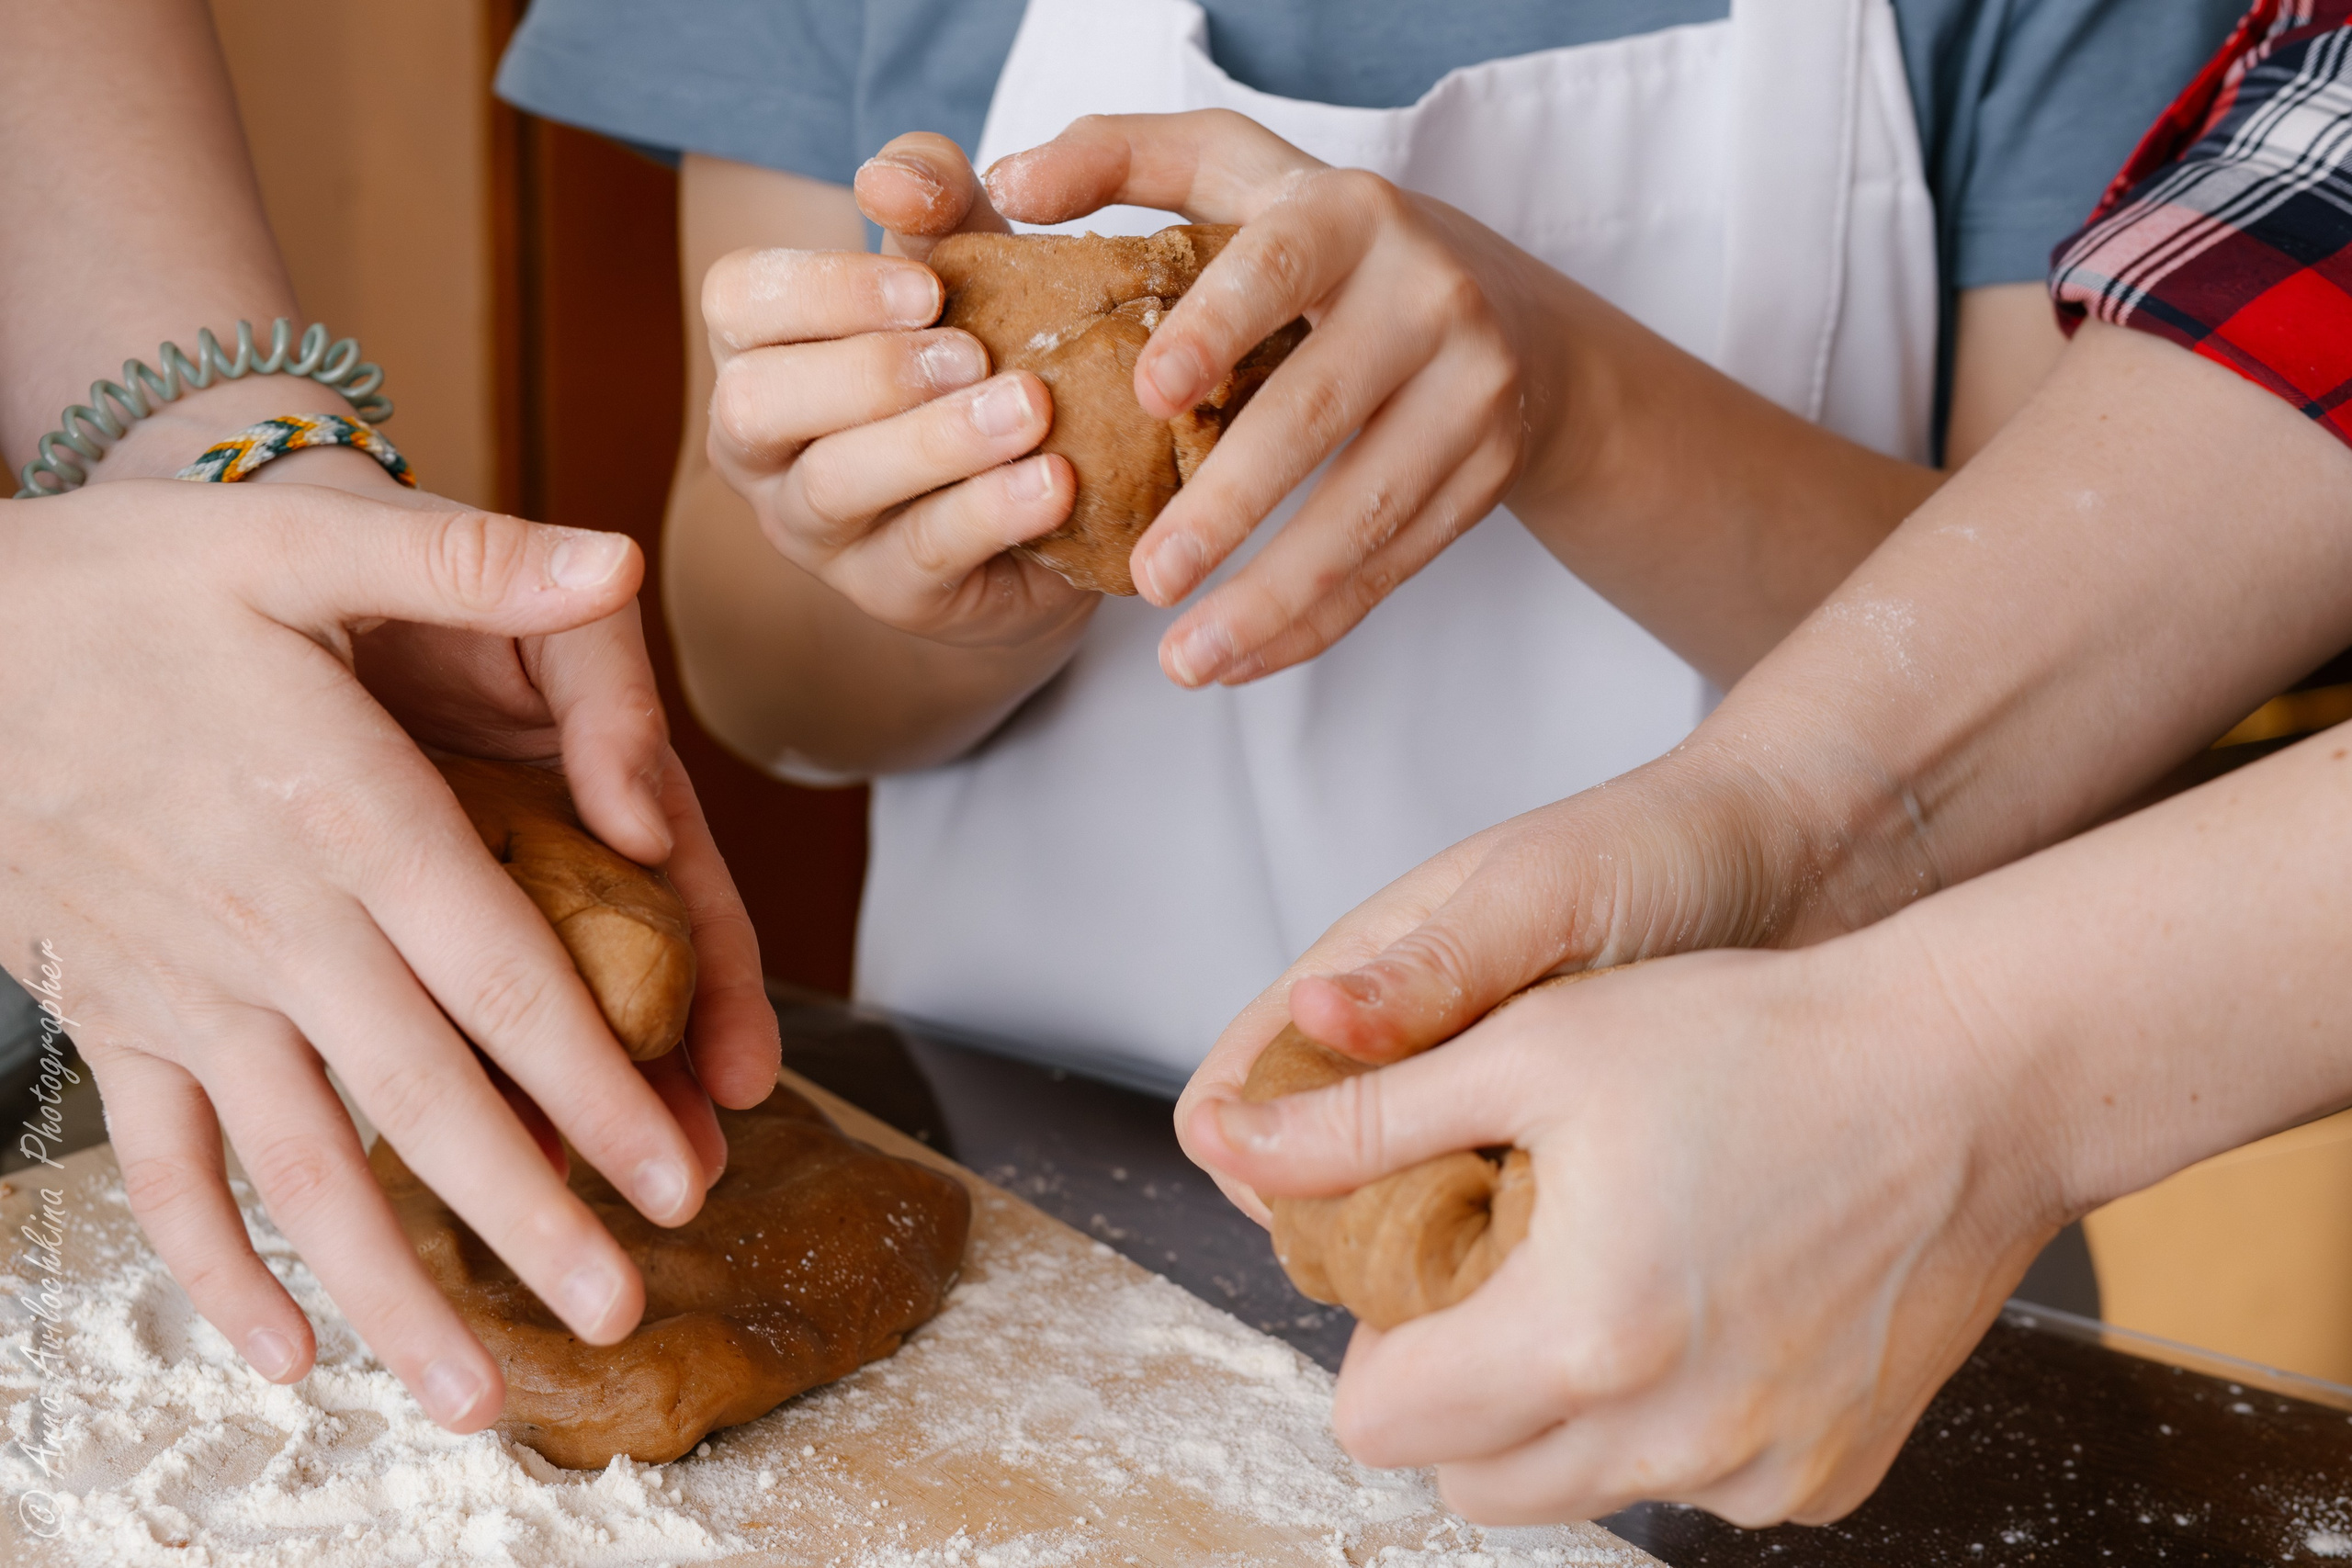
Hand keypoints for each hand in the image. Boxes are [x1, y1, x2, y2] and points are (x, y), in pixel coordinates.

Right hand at [0, 481, 725, 1429]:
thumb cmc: (130, 583)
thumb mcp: (296, 535)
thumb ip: (464, 557)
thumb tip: (614, 558)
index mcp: (348, 818)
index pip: (505, 983)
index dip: (595, 1090)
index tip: (670, 1179)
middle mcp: (276, 928)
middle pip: (425, 1103)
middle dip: (528, 1218)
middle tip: (618, 1316)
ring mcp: (187, 987)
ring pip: (301, 1167)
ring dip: (388, 1287)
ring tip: (470, 1394)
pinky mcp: (115, 1014)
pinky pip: (164, 1163)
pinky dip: (213, 1264)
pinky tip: (277, 1348)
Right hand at [696, 132, 1090, 650]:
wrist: (1048, 502)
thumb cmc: (980, 364)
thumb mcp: (964, 267)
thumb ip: (933, 206)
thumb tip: (889, 180)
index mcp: (762, 349)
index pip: (735, 302)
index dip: (822, 289)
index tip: (926, 287)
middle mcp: (763, 446)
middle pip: (757, 401)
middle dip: (868, 372)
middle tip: (976, 352)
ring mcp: (817, 531)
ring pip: (837, 484)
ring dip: (935, 442)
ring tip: (1029, 409)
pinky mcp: (889, 594)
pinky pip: (922, 552)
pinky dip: (989, 511)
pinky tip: (1053, 481)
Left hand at [982, 111, 1567, 685]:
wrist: (1517, 314)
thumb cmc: (1330, 245)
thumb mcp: (1241, 174)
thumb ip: (1123, 160)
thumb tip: (1007, 181)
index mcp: (1350, 214)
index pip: (1279, 267)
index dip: (1215, 328)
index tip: (1146, 393)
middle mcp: (1428, 293)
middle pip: (1317, 411)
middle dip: (1229, 505)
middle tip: (1148, 578)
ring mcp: (1473, 387)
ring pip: (1366, 509)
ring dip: (1273, 596)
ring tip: (1185, 658)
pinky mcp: (1490, 469)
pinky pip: (1396, 562)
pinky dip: (1316, 621)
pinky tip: (1241, 660)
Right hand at [1171, 733, 1918, 1220]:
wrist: (1810, 866)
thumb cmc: (1664, 851)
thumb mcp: (1544, 900)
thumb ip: (1430, 966)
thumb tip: (1309, 1018)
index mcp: (1366, 977)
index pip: (1240, 1089)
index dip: (1256, 1159)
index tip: (1328, 1207)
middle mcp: (1405, 1052)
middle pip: (1305, 1176)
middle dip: (1340, 1233)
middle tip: (1436, 1256)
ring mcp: (1477, 1109)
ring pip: (1393, 1221)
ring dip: (1427, 1260)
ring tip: (1517, 1266)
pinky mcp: (1553, 1157)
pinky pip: (1490, 1239)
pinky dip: (1511, 1266)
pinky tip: (1576, 1270)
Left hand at [1183, 943, 2058, 1525]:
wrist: (1968, 1078)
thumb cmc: (1755, 1040)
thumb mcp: (1534, 1048)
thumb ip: (1365, 1120)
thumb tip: (1231, 1146)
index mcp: (1575, 1337)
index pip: (1378, 1424)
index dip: (1375, 1342)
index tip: (1421, 1267)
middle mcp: (1667, 1438)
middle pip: (1466, 1479)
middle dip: (1453, 1390)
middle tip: (1503, 1270)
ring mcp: (1756, 1474)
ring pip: (1573, 1489)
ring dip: (1552, 1412)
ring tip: (1599, 1274)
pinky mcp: (1826, 1477)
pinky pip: (1688, 1485)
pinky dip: (1661, 1423)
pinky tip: (1694, 1309)